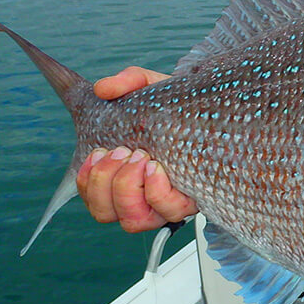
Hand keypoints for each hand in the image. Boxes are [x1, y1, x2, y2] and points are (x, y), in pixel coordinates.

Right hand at [77, 67, 198, 231]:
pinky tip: (157, 168)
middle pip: (104, 213)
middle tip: (124, 151)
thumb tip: (102, 89)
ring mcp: (165, 204)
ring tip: (141, 157)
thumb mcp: (151, 88)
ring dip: (127, 189)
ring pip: (131, 222)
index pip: (93, 197)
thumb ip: (126, 82)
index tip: (98, 151)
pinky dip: (156, 192)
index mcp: (124, 174)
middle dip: (107, 180)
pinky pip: (167, 213)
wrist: (215, 109)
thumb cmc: (178, 106)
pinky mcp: (190, 203)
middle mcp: (141, 196)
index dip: (88, 180)